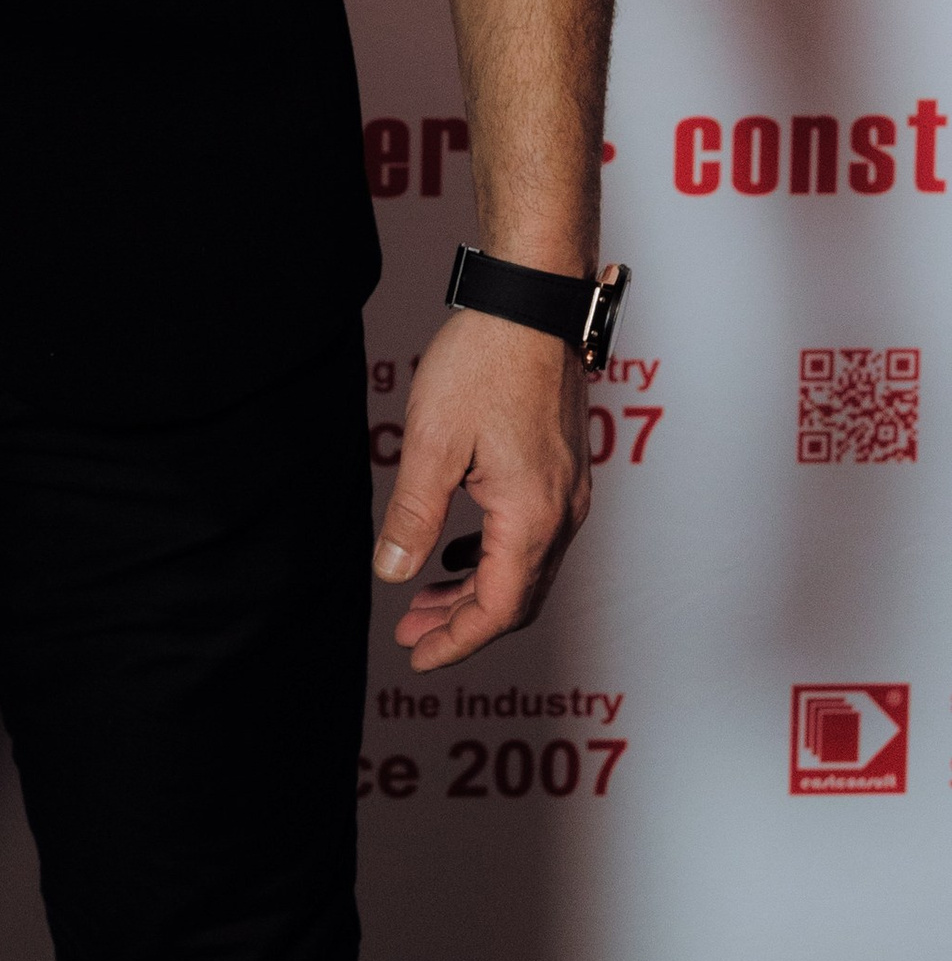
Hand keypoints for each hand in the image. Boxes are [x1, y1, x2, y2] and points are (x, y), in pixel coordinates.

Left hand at [371, 306, 588, 671]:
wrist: (532, 303)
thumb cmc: (485, 362)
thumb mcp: (433, 442)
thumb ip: (413, 514)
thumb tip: (391, 573)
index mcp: (532, 516)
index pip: (498, 609)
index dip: (456, 641)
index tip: (415, 657)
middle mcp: (563, 513)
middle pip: (516, 598)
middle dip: (461, 623)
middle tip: (408, 633)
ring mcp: (570, 492)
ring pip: (526, 569)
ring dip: (475, 591)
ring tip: (423, 598)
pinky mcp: (565, 471)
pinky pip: (534, 537)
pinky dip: (493, 557)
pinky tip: (457, 551)